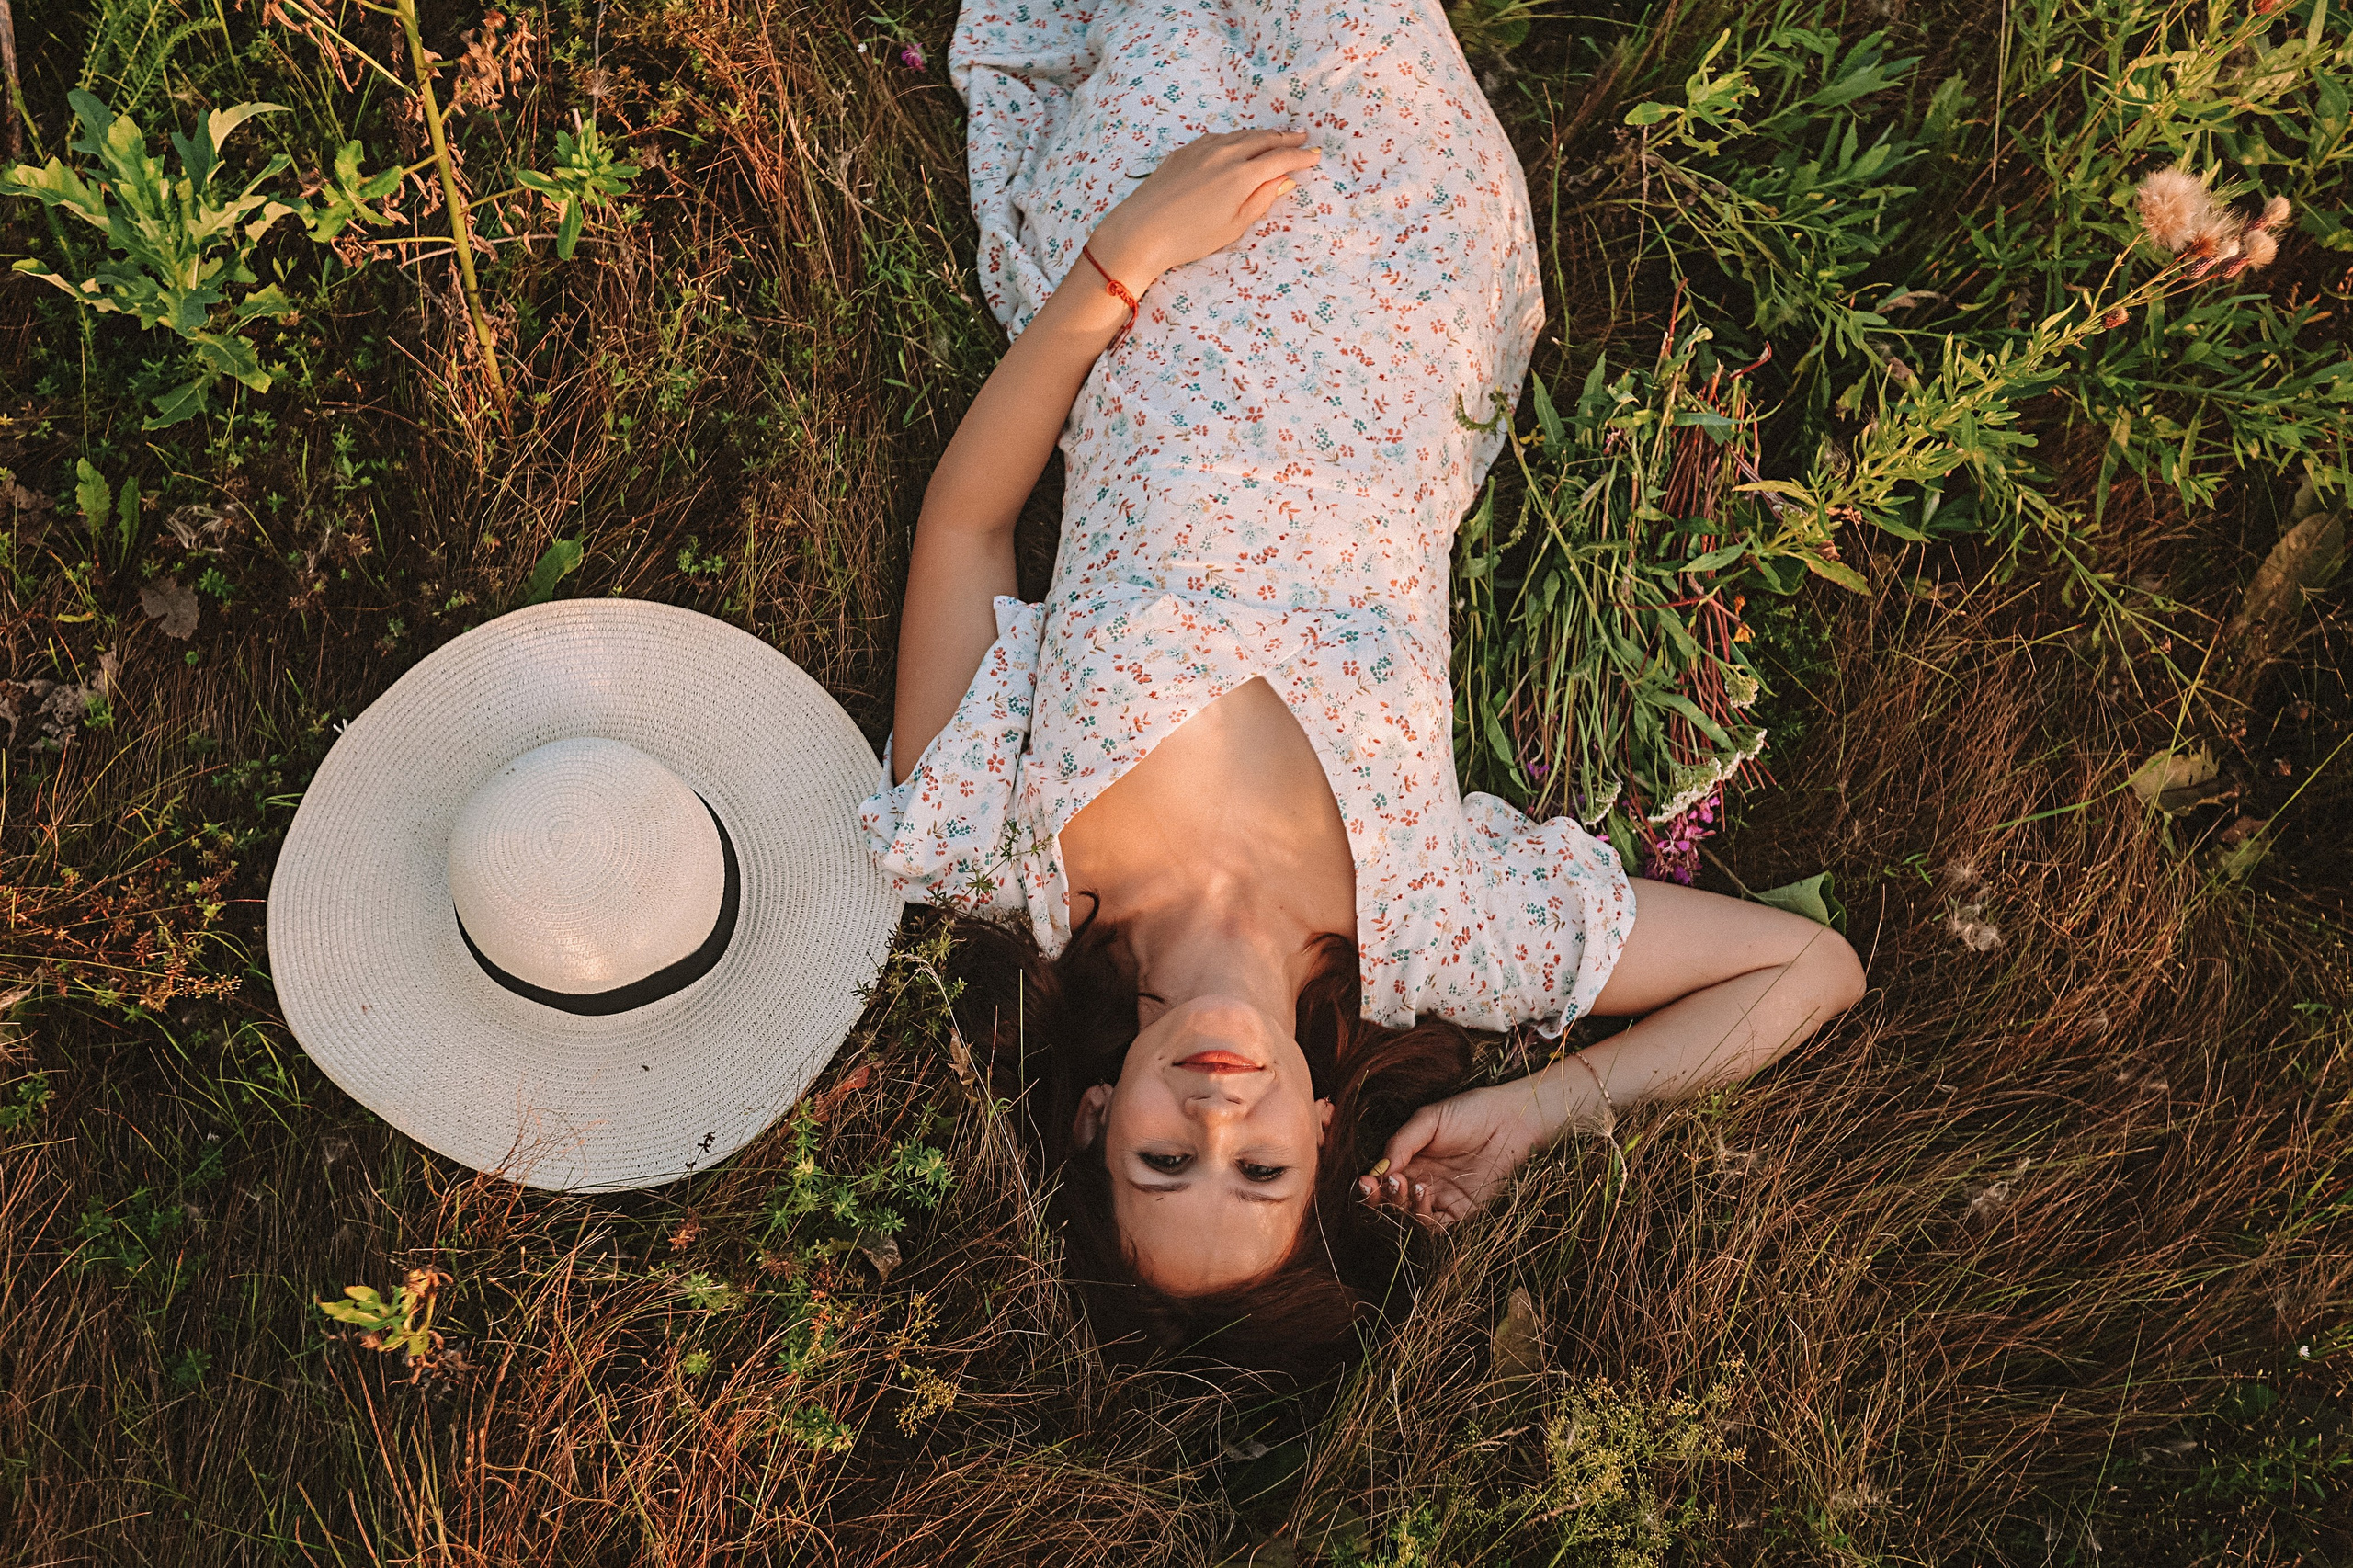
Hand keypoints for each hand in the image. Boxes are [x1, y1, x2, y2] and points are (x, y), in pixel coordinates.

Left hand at [1085, 130, 1319, 287]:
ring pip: (1240, 135)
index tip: (1315, 156)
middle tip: (1302, 137)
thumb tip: (1283, 180)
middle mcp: (1225, 154)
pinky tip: (1238, 142)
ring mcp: (1202, 149)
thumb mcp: (1234, 226)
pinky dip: (1235, 137)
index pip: (1280, 159)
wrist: (1141, 230)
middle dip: (1284, 139)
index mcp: (1242, 175)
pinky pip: (1218, 138)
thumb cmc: (1189, 238)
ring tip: (1275, 136)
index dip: (1300, 157)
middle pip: (1262, 140)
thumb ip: (1261, 200)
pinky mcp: (1183, 152)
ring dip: (1261, 135)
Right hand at [1355, 1082, 1551, 1227]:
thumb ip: (1401, 1142)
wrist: (1510, 1119)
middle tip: (1383, 1184)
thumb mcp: (1428, 1119)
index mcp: (1408, 1162)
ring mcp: (1441, 1199)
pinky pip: (1437, 1226)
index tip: (1365, 1179)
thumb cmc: (1469, 1112)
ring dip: (1401, 1206)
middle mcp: (1421, 1183)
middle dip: (1380, 1198)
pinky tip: (1424, 1193)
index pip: (1380, 1181)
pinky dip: (1424, 1217)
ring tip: (1407, 1184)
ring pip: (1410, 1217)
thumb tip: (1377, 1168)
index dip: (1369, 1185)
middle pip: (1390, 1204)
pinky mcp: (1463, 1212)